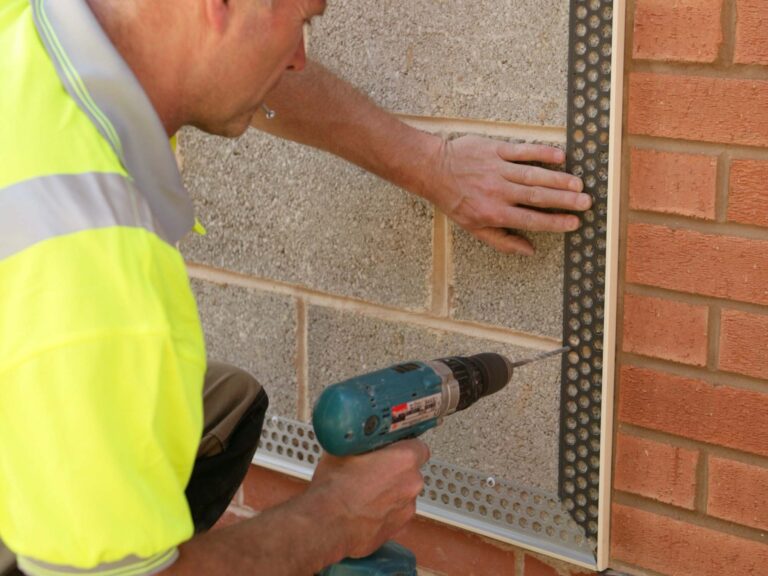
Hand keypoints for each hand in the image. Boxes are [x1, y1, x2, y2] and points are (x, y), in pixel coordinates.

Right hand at [308, 439, 429, 558]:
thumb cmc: (335, 489)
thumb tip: (356, 436)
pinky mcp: (400, 526)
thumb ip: (360, 441)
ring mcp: (407, 507)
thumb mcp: (342, 449)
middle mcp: (412, 483)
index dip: (404, 446)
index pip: (418, 446)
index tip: (391, 447)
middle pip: (411, 470)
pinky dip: (386, 510)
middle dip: (395, 469)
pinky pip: (397, 512)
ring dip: (391, 490)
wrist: (326, 526)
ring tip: (366, 491)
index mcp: (404, 459)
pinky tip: (367, 508)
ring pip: (404, 492)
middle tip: (373, 468)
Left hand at [425, 135, 590, 254]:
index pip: (531, 220)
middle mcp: (498, 192)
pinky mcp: (495, 149)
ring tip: (578, 184)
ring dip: (559, 179)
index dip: (554, 222)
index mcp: (494, 213)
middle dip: (564, 200)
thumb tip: (529, 251)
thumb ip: (502, 241)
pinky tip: (560, 156)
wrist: (434, 170)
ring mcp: (497, 169)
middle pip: (538, 197)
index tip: (574, 223)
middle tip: (586, 202)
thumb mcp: (473, 228)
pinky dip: (541, 153)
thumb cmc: (455, 201)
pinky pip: (522, 151)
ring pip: (534, 175)